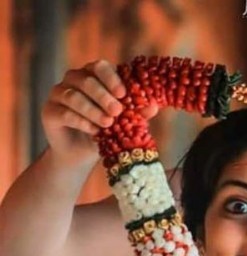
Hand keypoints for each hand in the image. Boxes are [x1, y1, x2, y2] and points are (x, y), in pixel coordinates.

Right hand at [41, 60, 157, 165]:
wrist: (82, 155)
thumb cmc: (106, 134)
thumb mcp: (124, 123)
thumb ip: (137, 113)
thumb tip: (154, 106)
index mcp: (92, 76)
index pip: (99, 67)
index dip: (111, 78)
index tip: (123, 94)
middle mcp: (73, 80)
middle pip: (86, 80)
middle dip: (104, 96)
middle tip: (117, 111)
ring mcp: (58, 94)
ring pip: (74, 96)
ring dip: (93, 110)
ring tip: (108, 124)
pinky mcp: (49, 111)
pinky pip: (65, 113)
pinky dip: (81, 122)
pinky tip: (94, 132)